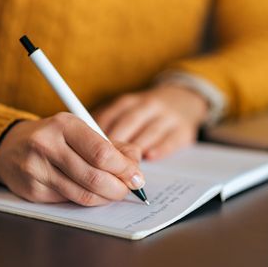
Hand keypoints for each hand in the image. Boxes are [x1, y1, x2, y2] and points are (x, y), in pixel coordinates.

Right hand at [0, 112, 143, 205]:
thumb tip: (135, 163)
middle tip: (128, 189)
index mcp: (64, 124)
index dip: (124, 169)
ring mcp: (36, 169)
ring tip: (113, 192)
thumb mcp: (80, 130)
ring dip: (105, 197)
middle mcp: (47, 145)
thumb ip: (111, 145)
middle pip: (94, 176)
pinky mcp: (32, 190)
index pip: (102, 152)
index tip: (136, 176)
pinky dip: (87, 200)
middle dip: (118, 188)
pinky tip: (91, 193)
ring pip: (83, 194)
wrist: (10, 146)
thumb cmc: (54, 137)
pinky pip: (69, 201)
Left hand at [94, 84, 208, 159]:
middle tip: (104, 163)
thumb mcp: (127, 111)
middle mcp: (148, 106)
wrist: (183, 100)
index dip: (99, 134)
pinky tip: (150, 157)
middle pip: (129, 123)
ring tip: (124, 166)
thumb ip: (108, 124)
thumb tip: (84, 144)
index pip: (111, 116)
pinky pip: (171, 139)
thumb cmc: (146, 113)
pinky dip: (160, 148)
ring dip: (136, 148)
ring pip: (149, 131)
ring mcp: (167, 117)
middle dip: (116, 143)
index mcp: (129, 102)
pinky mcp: (183, 130)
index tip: (89, 150)